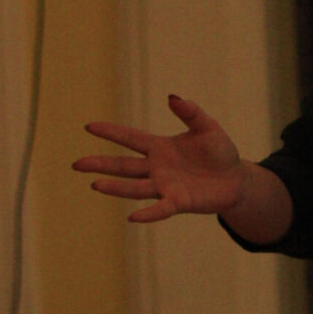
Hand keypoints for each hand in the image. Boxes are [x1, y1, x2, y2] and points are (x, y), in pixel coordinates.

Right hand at [74, 95, 244, 222]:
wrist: (236, 179)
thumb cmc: (220, 152)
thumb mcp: (207, 128)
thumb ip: (191, 113)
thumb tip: (172, 97)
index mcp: (161, 147)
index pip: (131, 138)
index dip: (112, 132)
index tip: (89, 126)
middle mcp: (157, 168)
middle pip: (124, 166)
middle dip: (100, 164)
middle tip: (76, 164)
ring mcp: (165, 186)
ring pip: (135, 187)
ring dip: (116, 187)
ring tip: (95, 185)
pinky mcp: (179, 202)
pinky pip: (161, 208)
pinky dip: (148, 213)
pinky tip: (133, 216)